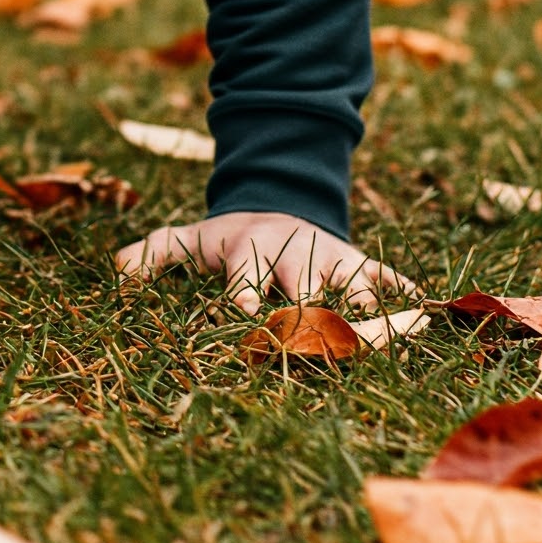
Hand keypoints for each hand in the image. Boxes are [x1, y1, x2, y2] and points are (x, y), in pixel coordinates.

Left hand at [114, 210, 414, 315]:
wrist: (277, 202)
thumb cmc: (227, 237)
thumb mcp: (189, 239)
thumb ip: (153, 253)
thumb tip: (116, 269)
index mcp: (247, 248)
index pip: (245, 274)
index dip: (246, 293)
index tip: (247, 315)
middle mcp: (290, 251)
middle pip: (302, 282)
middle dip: (308, 310)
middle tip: (317, 340)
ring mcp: (329, 255)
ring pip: (350, 279)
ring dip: (363, 303)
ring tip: (377, 331)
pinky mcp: (359, 261)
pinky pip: (387, 274)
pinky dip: (404, 292)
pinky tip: (424, 312)